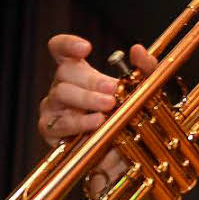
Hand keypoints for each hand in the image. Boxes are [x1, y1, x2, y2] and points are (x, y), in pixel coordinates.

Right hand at [39, 36, 157, 184]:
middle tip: (112, 88)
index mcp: (78, 74)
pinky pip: (60, 123)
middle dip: (91, 79)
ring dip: (86, 99)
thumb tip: (139, 50)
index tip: (85, 48)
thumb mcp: (141, 94)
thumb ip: (144, 70)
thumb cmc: (126, 119)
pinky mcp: (52, 131)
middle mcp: (62, 87)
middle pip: (65, 72)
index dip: (68, 44)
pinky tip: (97, 122)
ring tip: (108, 105)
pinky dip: (80, 123)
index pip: (61, 50)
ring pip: (61, 94)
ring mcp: (54, 108)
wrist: (122, 155)